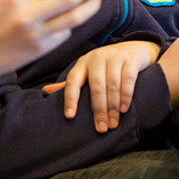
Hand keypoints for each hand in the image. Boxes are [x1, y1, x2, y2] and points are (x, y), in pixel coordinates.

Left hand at [42, 41, 160, 132]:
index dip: (70, 99)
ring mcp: (114, 57)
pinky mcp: (130, 58)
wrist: (134, 49)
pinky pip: (128, 79)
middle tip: (101, 129)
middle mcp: (97, 58)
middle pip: (96, 87)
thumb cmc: (106, 65)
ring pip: (112, 85)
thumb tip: (45, 90)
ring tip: (113, 123)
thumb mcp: (87, 71)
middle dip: (99, 110)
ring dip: (113, 107)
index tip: (69, 116)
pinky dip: (126, 96)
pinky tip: (124, 109)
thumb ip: (71, 84)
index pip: (72, 82)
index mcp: (82, 63)